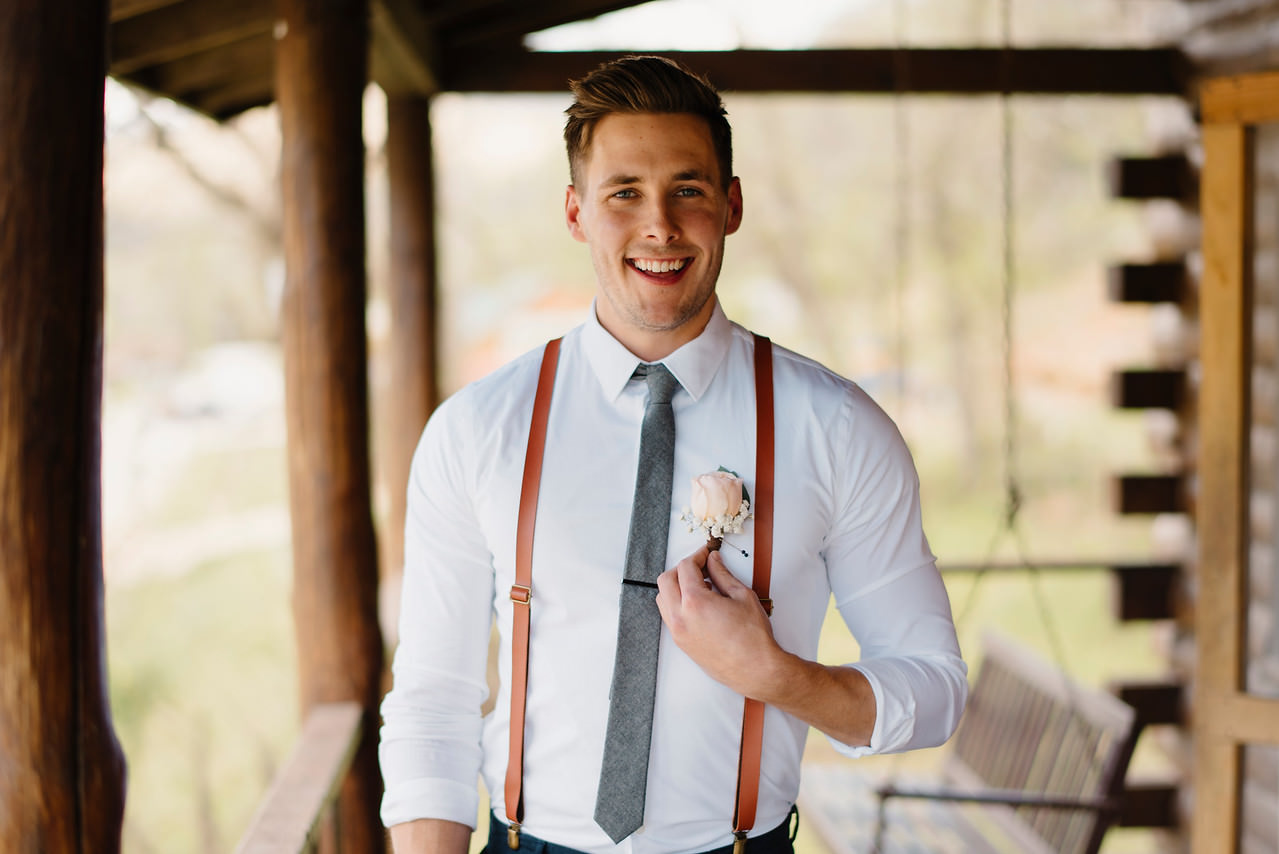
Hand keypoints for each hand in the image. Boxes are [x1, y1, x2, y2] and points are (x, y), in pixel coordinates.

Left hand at [655, 545, 780, 697]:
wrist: (756, 670)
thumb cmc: (753, 638)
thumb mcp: (742, 596)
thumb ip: (723, 574)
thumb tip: (714, 562)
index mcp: (695, 603)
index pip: (685, 567)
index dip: (698, 555)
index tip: (707, 553)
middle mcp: (680, 618)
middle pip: (666, 580)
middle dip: (682, 569)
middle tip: (702, 566)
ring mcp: (678, 632)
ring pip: (663, 598)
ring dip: (676, 586)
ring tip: (701, 586)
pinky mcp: (681, 643)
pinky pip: (669, 615)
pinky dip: (677, 603)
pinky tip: (699, 604)